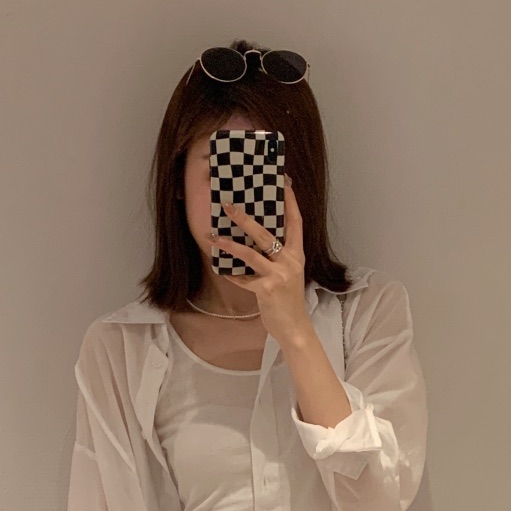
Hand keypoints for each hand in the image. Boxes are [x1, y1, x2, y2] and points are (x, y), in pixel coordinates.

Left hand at [211, 178, 308, 343]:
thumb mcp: (288, 273)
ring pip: (250, 253)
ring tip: (213, 236)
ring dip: (229, 244)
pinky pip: (243, 278)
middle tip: (228, 205)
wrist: (294, 327)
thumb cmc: (288, 299)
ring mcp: (278, 275)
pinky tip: (219, 269)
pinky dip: (230, 274)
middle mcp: (289, 261)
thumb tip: (254, 239)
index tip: (283, 183)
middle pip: (265, 233)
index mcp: (296, 254)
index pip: (295, 222)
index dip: (290, 203)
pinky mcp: (266, 289)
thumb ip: (277, 257)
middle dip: (245, 218)